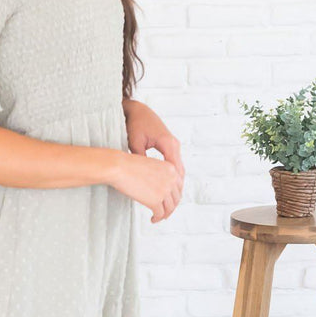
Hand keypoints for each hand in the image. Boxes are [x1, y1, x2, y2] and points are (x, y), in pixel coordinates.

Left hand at [116, 100, 184, 221]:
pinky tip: (166, 188)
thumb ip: (142, 160)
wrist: (137, 109)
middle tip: (170, 207)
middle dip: (176, 190)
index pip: (175, 171)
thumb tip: (144, 177)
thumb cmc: (135, 124)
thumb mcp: (135, 143)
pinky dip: (172, 177)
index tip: (167, 201)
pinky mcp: (169, 146)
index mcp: (169, 144)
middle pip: (180, 172)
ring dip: (176, 185)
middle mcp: (174, 145)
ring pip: (179, 170)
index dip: (172, 188)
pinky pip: (173, 165)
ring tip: (170, 202)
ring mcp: (173, 145)